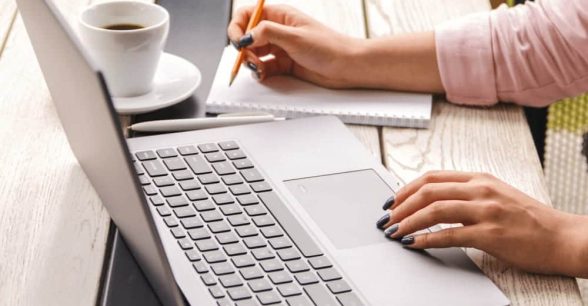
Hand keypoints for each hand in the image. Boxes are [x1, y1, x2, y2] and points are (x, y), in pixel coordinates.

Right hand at [227, 5, 362, 87]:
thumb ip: (267, 33)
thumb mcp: (294, 37)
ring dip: (251, 62)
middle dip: (244, 49)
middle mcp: (278, 30)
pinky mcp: (285, 64)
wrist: (347, 67)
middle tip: (248, 59)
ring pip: (255, 53)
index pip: (247, 15)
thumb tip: (246, 35)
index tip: (238, 42)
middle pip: (248, 36)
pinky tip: (264, 75)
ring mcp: (281, 48)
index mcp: (280, 16)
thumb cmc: (329, 47)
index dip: (238, 27)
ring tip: (258, 68)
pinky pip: (265, 68)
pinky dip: (261, 72)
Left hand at [376, 171, 587, 276]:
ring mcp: (486, 211)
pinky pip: (450, 235)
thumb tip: (432, 200)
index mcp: (480, 178)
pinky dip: (426, 239)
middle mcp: (481, 190)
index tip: (391, 201)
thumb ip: (467, 193)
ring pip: (435, 210)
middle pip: (428, 191)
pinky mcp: (490, 234)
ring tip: (394, 232)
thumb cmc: (528, 218)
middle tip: (386, 218)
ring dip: (408, 222)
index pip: (432, 177)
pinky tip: (414, 243)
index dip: (406, 189)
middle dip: (400, 206)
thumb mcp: (496, 194)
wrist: (562, 237)